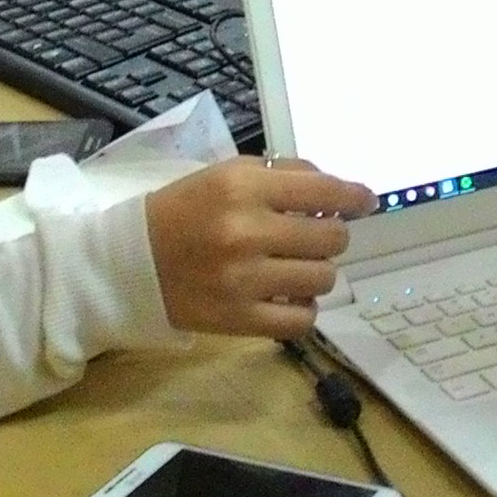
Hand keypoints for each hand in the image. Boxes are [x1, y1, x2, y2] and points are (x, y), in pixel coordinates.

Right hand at [144, 157, 376, 338]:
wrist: (130, 262)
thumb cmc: (183, 211)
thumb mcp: (226, 175)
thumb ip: (282, 175)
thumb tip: (335, 190)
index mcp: (243, 187)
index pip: (324, 190)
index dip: (355, 197)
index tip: (366, 201)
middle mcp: (248, 231)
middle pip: (332, 238)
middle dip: (331, 234)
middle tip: (315, 235)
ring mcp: (245, 280)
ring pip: (323, 278)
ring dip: (317, 271)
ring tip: (295, 266)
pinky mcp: (239, 320)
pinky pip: (302, 321)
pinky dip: (304, 309)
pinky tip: (289, 297)